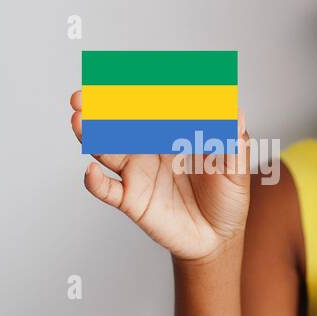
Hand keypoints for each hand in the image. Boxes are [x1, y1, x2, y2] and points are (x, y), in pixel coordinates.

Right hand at [69, 90, 251, 261]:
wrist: (218, 239)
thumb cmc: (227, 197)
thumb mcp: (237, 169)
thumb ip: (233, 142)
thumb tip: (236, 112)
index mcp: (173, 132)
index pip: (152, 106)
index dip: (138, 91)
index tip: (127, 77)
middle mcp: (150, 147)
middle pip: (120, 122)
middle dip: (100, 106)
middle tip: (84, 94)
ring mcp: (137, 172)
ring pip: (107, 149)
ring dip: (91, 135)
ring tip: (79, 121)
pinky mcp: (132, 199)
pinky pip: (108, 190)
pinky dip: (96, 183)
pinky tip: (90, 173)